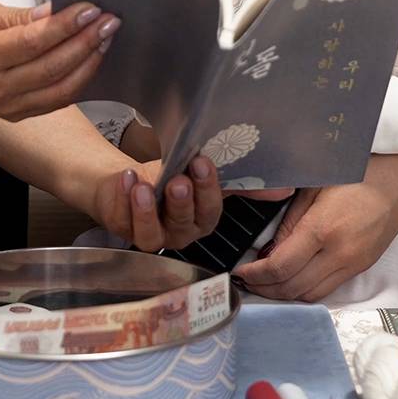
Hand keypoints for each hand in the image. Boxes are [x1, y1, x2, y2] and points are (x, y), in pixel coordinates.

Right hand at [0, 0, 116, 120]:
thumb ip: (18, 16)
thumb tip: (56, 12)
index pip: (33, 42)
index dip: (66, 26)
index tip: (92, 8)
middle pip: (52, 67)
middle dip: (87, 42)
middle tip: (111, 20)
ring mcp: (7, 107)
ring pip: (61, 89)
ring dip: (89, 62)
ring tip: (107, 36)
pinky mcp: (17, 114)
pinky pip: (56, 100)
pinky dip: (79, 80)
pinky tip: (93, 57)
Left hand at [89, 157, 224, 250]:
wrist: (129, 177)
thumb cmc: (165, 176)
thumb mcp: (194, 171)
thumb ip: (227, 174)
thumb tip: (275, 185)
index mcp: (201, 218)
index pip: (209, 209)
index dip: (207, 188)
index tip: (201, 162)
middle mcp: (179, 232)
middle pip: (183, 223)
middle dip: (181, 202)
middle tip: (179, 182)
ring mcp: (150, 235)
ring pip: (150, 233)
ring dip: (147, 210)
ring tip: (143, 187)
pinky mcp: (123, 229)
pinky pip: (123, 219)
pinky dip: (122, 197)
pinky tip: (127, 178)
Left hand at [232, 153, 397, 301]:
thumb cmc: (355, 174)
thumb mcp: (313, 187)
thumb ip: (289, 221)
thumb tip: (269, 251)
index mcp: (323, 229)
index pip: (280, 267)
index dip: (255, 274)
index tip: (240, 271)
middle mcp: (339, 254)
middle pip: (292, 288)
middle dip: (264, 289)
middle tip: (246, 280)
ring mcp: (353, 265)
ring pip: (310, 296)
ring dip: (283, 294)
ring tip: (265, 283)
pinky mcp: (361, 268)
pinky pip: (327, 290)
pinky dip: (304, 291)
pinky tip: (291, 279)